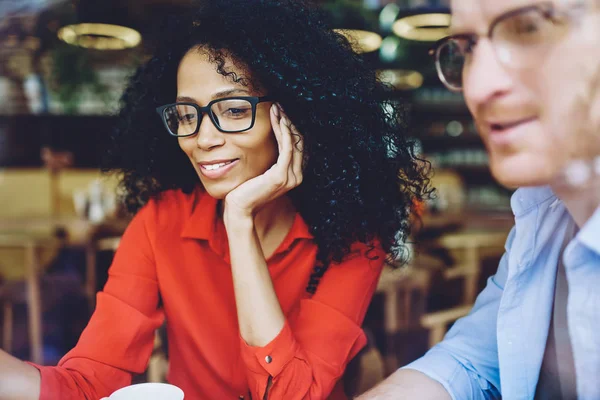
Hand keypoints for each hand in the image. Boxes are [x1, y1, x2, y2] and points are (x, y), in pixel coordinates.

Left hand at [224, 103, 303, 221]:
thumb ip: (270, 162)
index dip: (290, 129)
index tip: (281, 114)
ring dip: (285, 123)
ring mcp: (290, 177)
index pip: (296, 147)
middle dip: (289, 122)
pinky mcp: (281, 176)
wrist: (240, 209)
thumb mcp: (261, 173)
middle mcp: (296, 177)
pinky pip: (286, 147)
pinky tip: (277, 120)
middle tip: (280, 107)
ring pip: (293, 142)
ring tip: (277, 109)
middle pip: (298, 142)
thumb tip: (270, 144)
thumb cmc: (246, 192)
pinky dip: (282, 131)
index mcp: (293, 176)